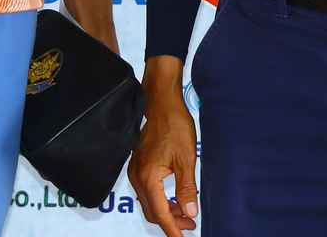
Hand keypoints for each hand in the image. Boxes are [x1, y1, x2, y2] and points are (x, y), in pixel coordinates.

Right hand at [129, 68, 198, 235]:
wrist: (161, 103)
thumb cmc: (175, 126)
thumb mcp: (186, 159)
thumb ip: (186, 188)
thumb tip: (190, 212)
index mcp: (149, 178)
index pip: (160, 213)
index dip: (172, 229)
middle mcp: (138, 177)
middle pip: (152, 211)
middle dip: (170, 222)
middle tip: (190, 225)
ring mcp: (135, 171)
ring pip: (149, 202)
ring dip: (166, 211)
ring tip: (185, 213)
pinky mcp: (138, 165)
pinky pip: (147, 191)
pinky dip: (160, 199)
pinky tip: (174, 197)